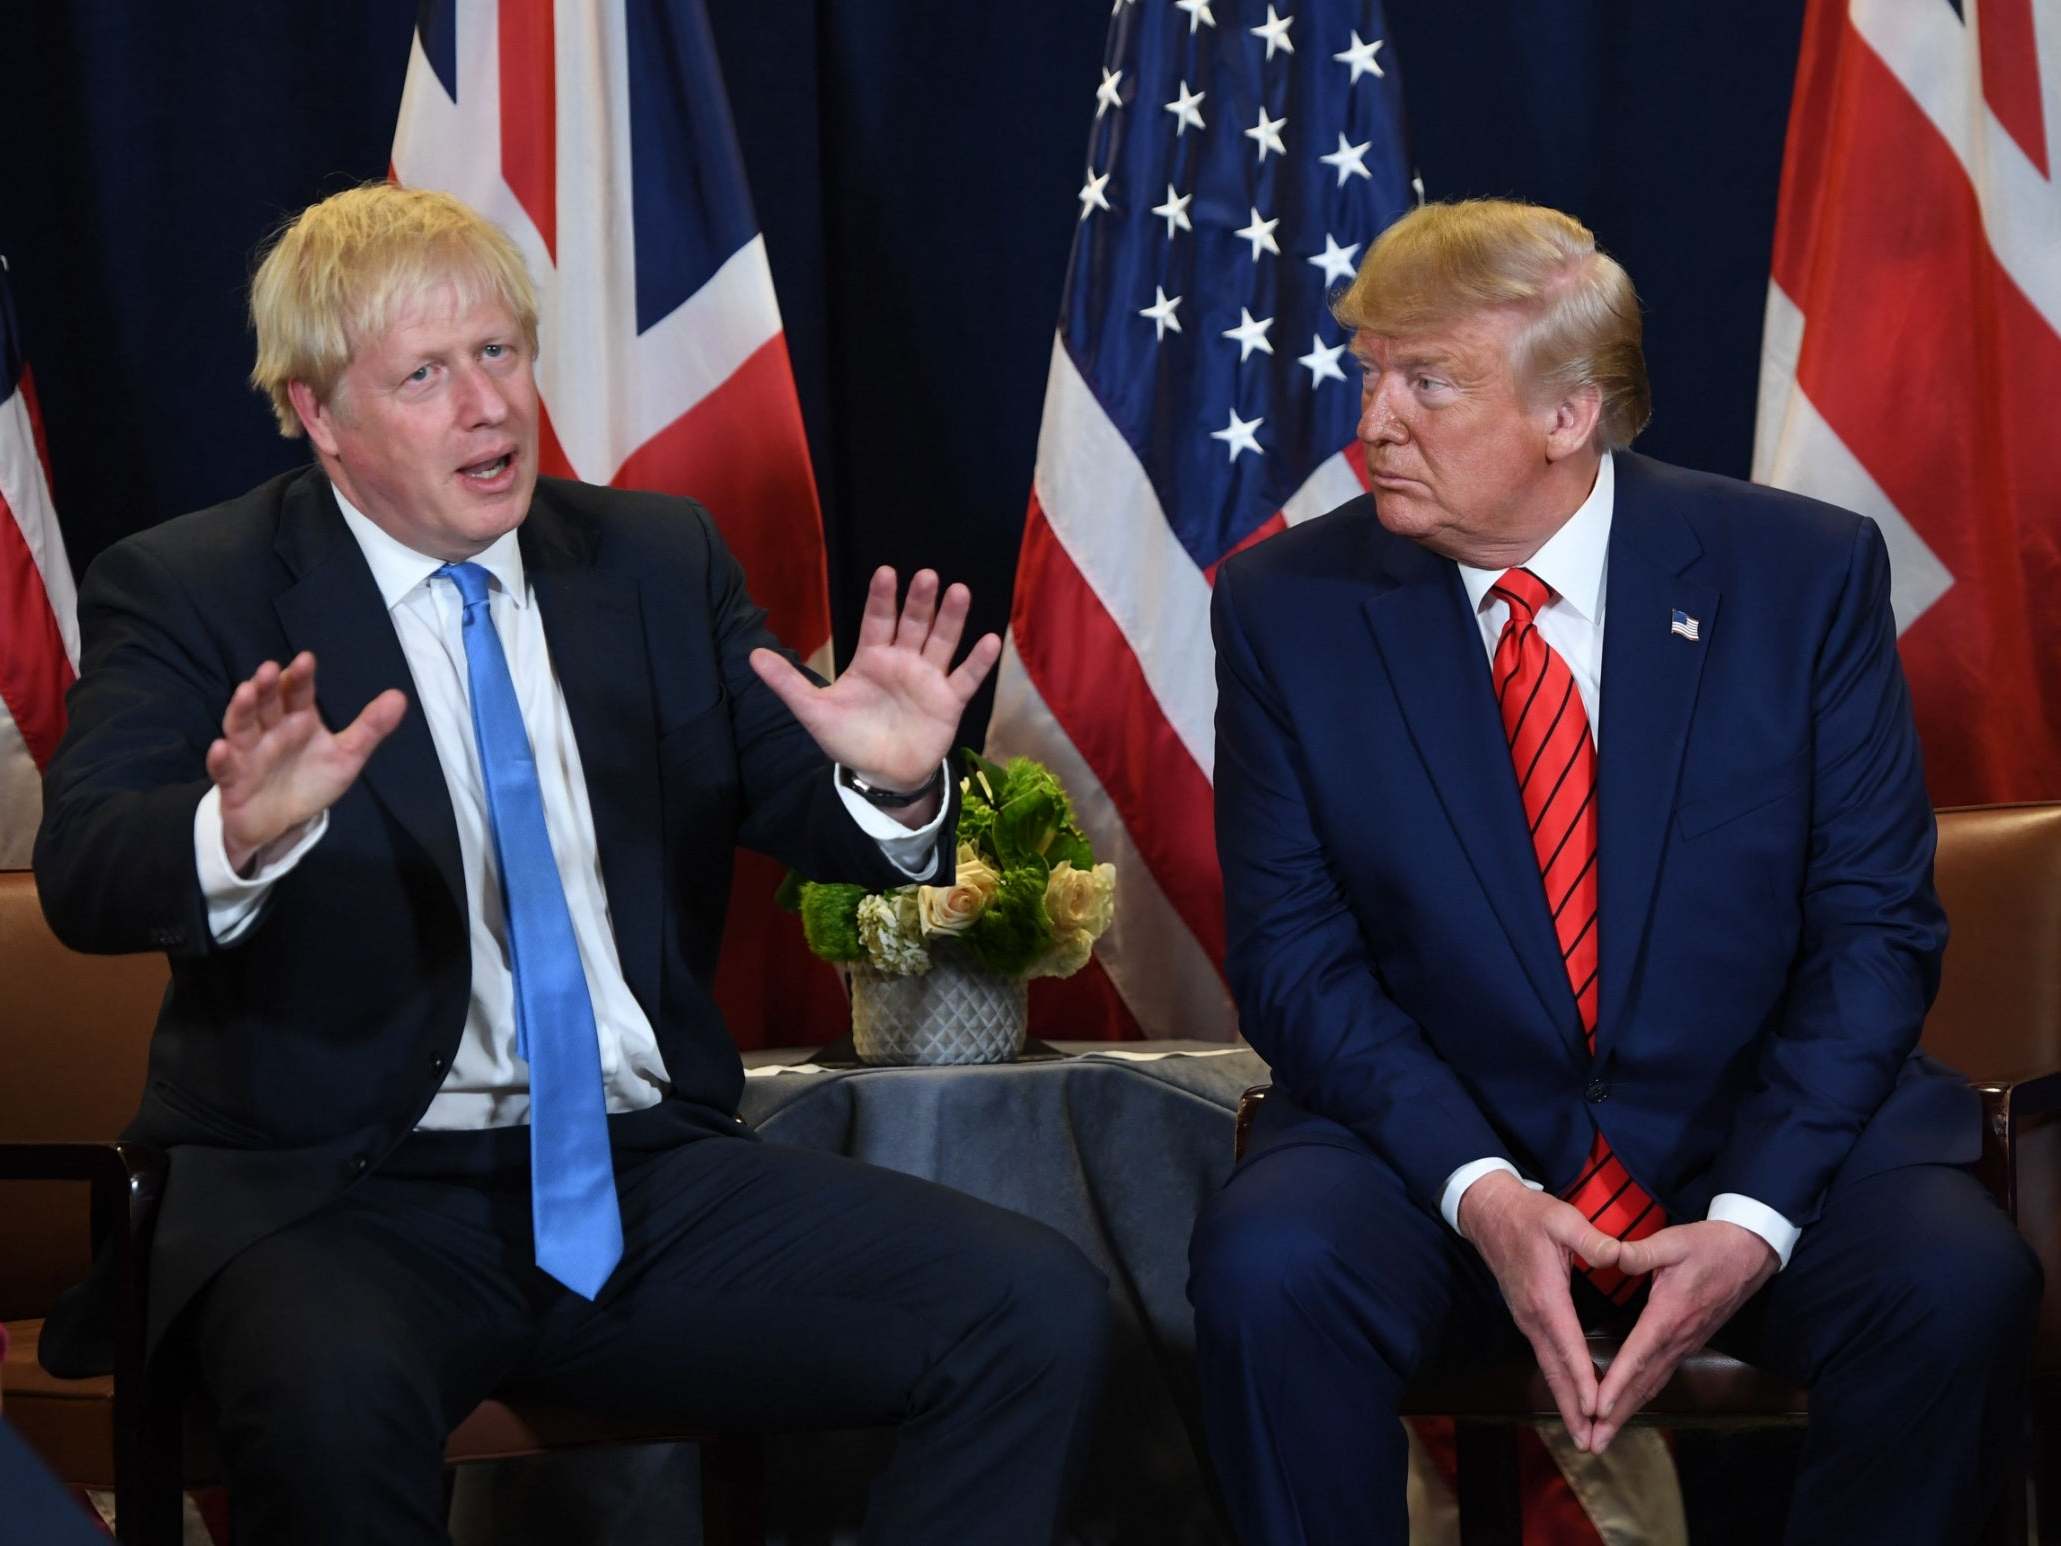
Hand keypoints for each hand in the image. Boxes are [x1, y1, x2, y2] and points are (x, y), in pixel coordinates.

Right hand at [206, 652, 407, 873]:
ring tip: (245, 692)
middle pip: (266, 703)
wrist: (280, 821)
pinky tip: (220, 747)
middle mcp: (270, 730)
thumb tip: (400, 696)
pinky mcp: (233, 782)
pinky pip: (224, 769)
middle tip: (270, 668)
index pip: (297, 693)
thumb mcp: (346, 755)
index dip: (300, 677)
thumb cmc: (310, 779)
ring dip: (241, 709)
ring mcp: (248, 754)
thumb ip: (370, 728)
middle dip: (267, 686)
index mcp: (297, 719)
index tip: (306, 660)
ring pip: (241, 727)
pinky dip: (220, 759)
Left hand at [749, 567, 1000, 808]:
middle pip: (913, 624)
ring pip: (942, 642)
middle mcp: (903, 661)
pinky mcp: (949, 701)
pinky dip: (978, 661)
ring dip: (951, 618)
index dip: (882, 598)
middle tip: (926, 576)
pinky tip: (989, 640)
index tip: (887, 573)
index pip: (877, 620)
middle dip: (919, 601)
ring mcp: (929, 679)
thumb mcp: (814, 711)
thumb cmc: (849, 738)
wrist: (881, 774)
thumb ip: (788, 683)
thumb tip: (751, 656)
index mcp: (871, 658)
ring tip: (959, 592)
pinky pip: (966, 678)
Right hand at [1458, 1171, 1624, 1449]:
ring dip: (1565, 1403)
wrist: (1490, 1212)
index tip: (1597, 1410)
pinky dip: (1559, 1384)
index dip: (1584, 1379)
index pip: (1568, 1346)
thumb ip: (1591, 1240)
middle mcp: (1534, 1317)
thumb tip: (1618, 1255)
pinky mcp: (1527, 1318)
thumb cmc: (1530, 1214)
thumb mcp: (1563, 1219)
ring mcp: (1527, 1320)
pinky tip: (1571, 1398)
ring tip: (1583, 1434)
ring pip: (1549, 1369)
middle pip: (1555, 1371)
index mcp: (1546, 1297)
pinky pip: (1545, 1358)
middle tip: (1590, 1444)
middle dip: (1573, 1409)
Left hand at [1588, 1221, 1778, 1451]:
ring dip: (1628, 1412)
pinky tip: (1629, 1406)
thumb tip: (1610, 1255)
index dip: (1617, 1383)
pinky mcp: (1689, 1342)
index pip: (1638, 1355)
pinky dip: (1643, 1396)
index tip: (1598, 1407)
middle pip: (1644, 1384)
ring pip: (1653, 1385)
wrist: (1749, 1252)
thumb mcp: (1673, 1241)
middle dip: (1618, 1415)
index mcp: (1669, 1314)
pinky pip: (1662, 1376)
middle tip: (1594, 1442)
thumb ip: (1640, 1251)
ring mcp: (1686, 1343)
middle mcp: (1678, 1338)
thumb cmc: (1710, 1245)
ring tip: (1605, 1434)